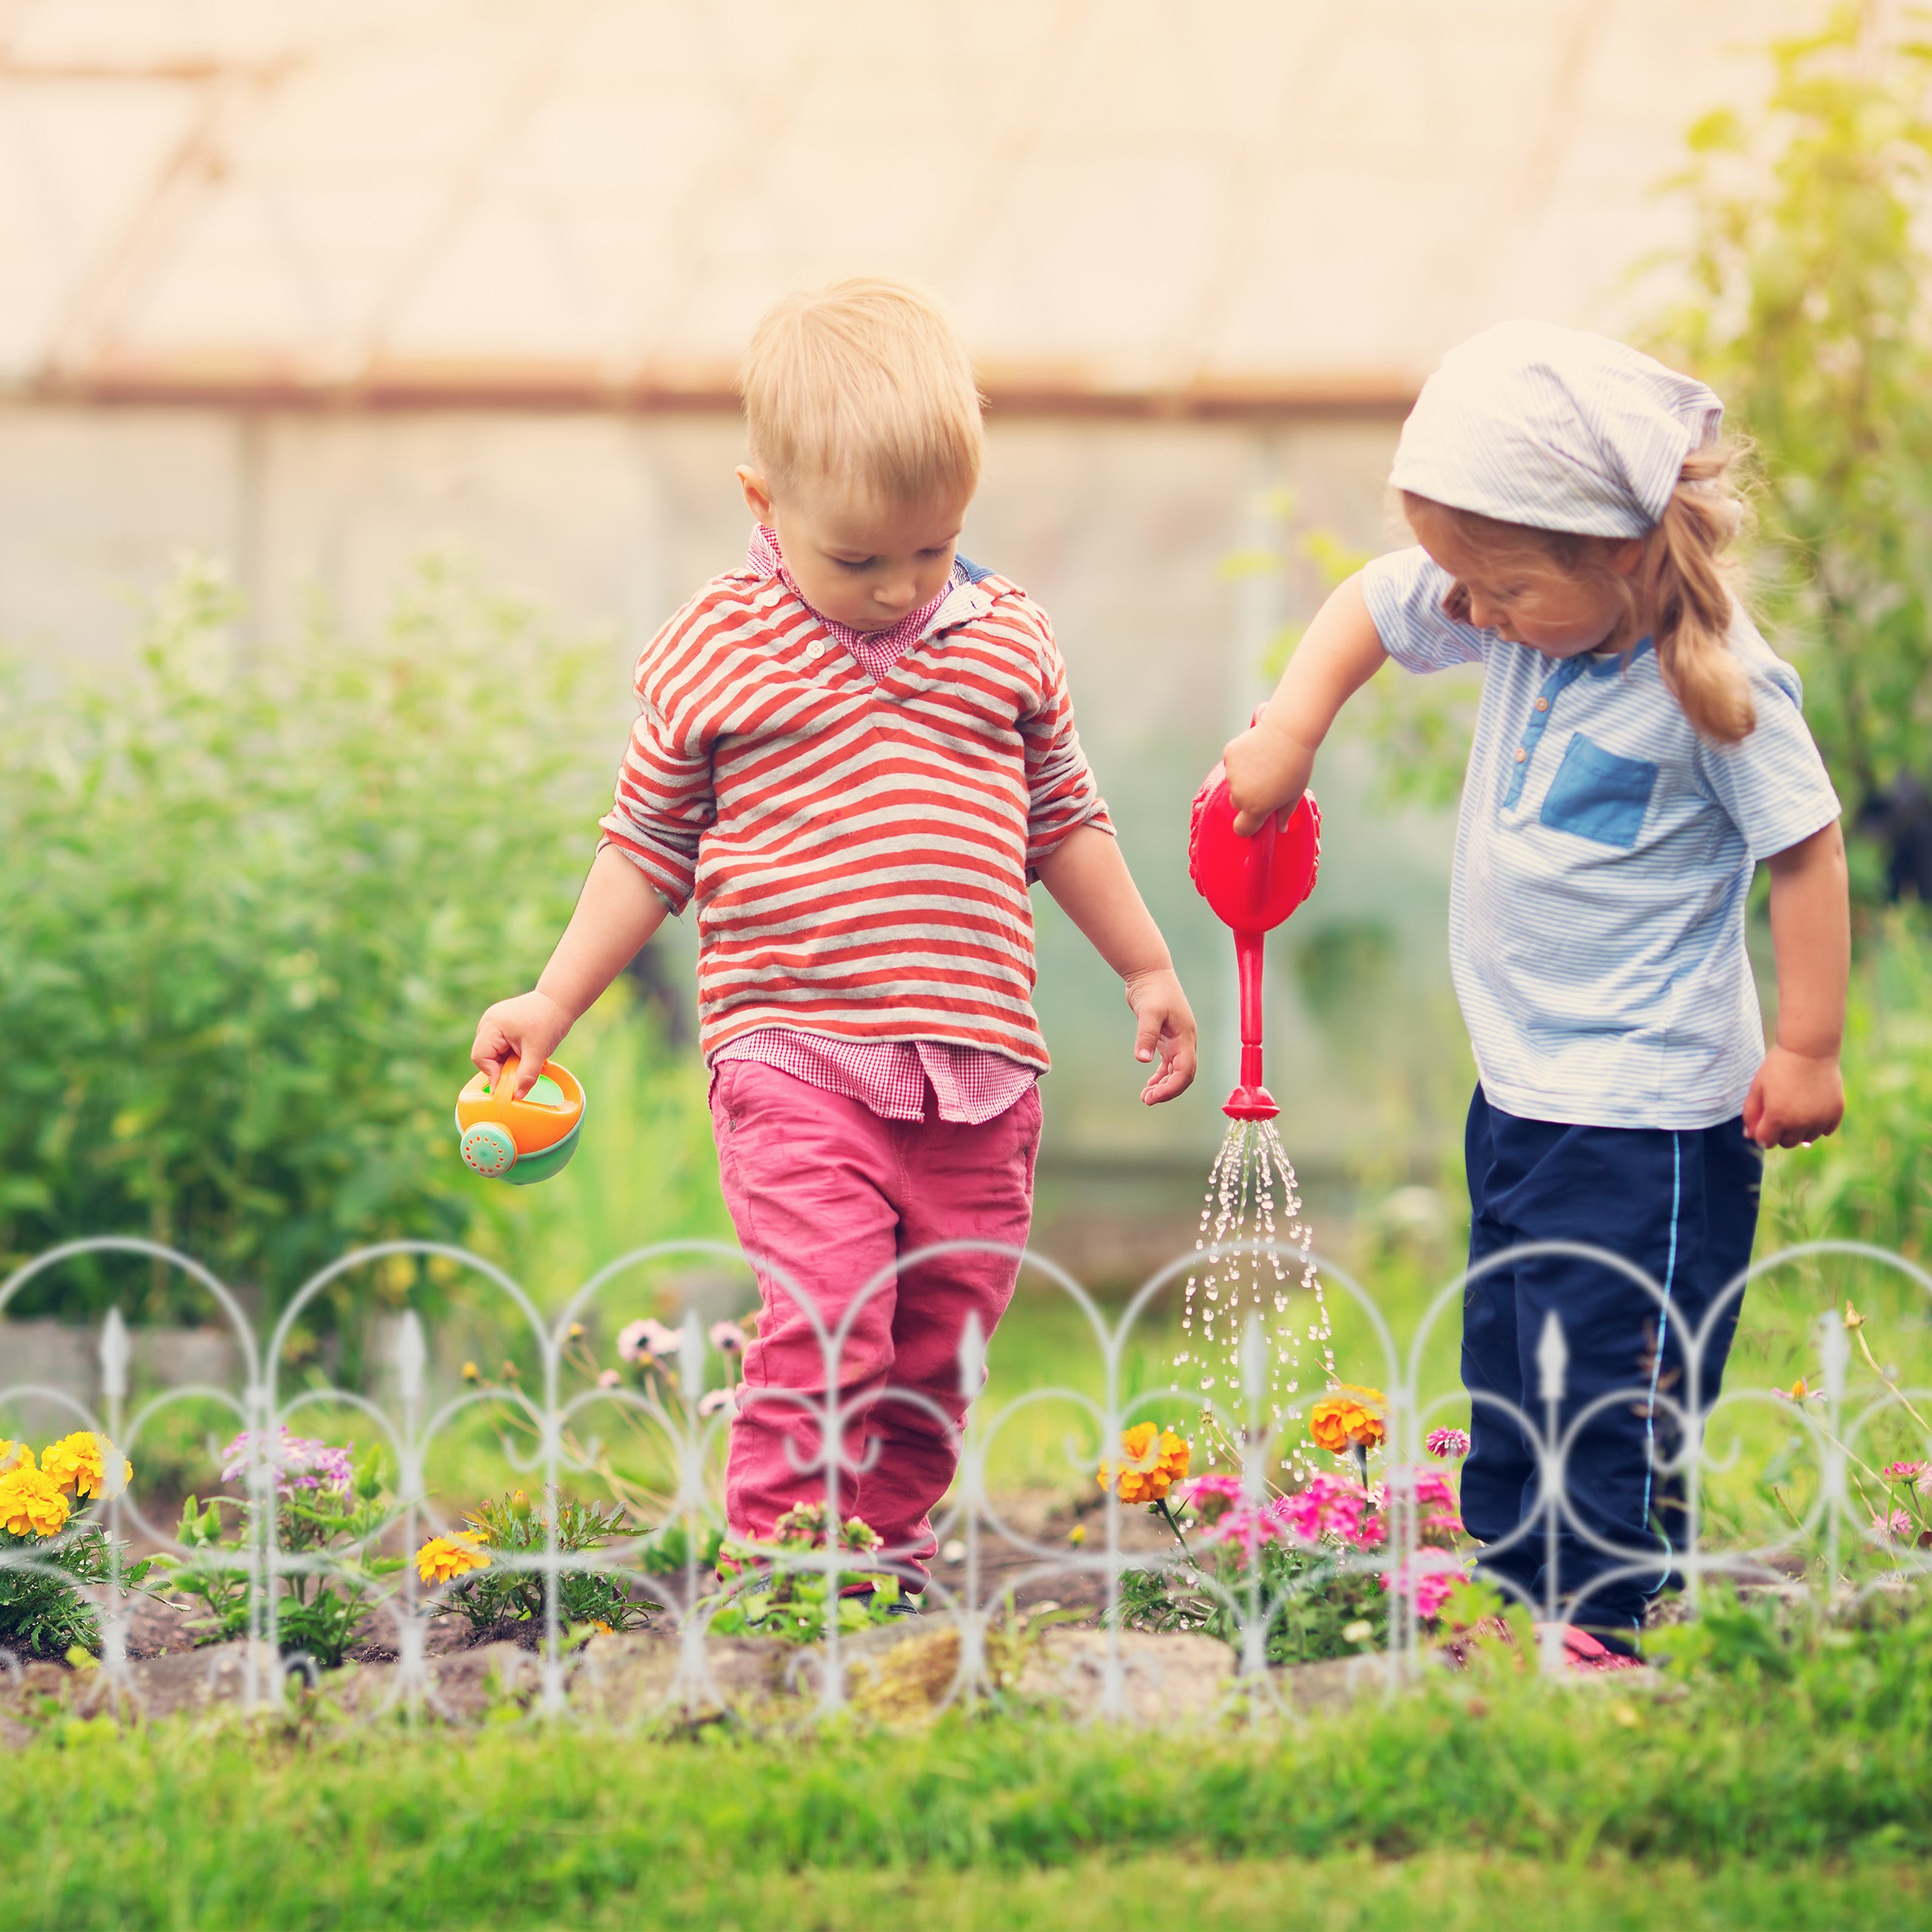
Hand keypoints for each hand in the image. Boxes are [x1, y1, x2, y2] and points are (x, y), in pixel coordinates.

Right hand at [471, 990, 573, 1097]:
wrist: (559, 1001)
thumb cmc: (548, 1021)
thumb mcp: (538, 1052)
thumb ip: (527, 1075)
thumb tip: (517, 1096)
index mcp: (492, 1025)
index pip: (481, 1057)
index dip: (493, 1073)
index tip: (509, 1085)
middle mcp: (488, 1022)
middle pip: (484, 1055)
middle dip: (501, 1067)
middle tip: (521, 1069)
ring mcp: (493, 1022)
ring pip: (492, 1052)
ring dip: (507, 1061)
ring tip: (526, 1057)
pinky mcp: (501, 1024)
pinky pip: (499, 1046)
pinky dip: (510, 1054)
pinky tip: (525, 1052)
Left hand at [1124, 966, 1196, 1104]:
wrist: (1150, 972)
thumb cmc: (1152, 989)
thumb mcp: (1148, 1012)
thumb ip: (1146, 1035)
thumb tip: (1143, 1060)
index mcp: (1185, 1037)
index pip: (1186, 1071)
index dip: (1173, 1087)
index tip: (1154, 1097)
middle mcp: (1185, 1041)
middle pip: (1184, 1075)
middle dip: (1168, 1090)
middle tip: (1146, 1100)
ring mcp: (1177, 1040)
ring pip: (1176, 1071)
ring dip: (1164, 1085)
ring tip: (1146, 1097)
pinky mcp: (1167, 1038)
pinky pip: (1168, 1063)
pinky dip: (1160, 1075)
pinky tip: (1149, 1084)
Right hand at [1223, 713, 1314, 836]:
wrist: (1289, 732)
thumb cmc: (1297, 765)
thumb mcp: (1295, 795)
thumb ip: (1284, 815)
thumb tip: (1281, 828)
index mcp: (1256, 808)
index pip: (1241, 829)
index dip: (1248, 826)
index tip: (1255, 819)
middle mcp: (1240, 794)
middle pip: (1238, 803)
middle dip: (1248, 798)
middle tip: (1267, 783)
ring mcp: (1232, 774)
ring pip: (1234, 782)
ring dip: (1244, 778)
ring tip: (1264, 764)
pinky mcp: (1229, 755)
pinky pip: (1232, 764)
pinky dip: (1241, 761)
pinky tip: (1257, 752)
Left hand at [1742, 1045, 1843, 1148]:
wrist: (1810, 1050)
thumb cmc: (1778, 1067)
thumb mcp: (1757, 1088)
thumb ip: (1751, 1114)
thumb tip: (1750, 1136)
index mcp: (1777, 1117)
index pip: (1765, 1141)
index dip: (1762, 1133)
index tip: (1763, 1122)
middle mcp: (1800, 1123)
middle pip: (1787, 1143)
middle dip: (1780, 1133)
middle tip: (1780, 1113)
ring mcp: (1820, 1119)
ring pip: (1807, 1139)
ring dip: (1800, 1130)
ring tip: (1796, 1108)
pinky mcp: (1836, 1113)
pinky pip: (1826, 1131)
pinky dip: (1818, 1125)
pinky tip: (1812, 1109)